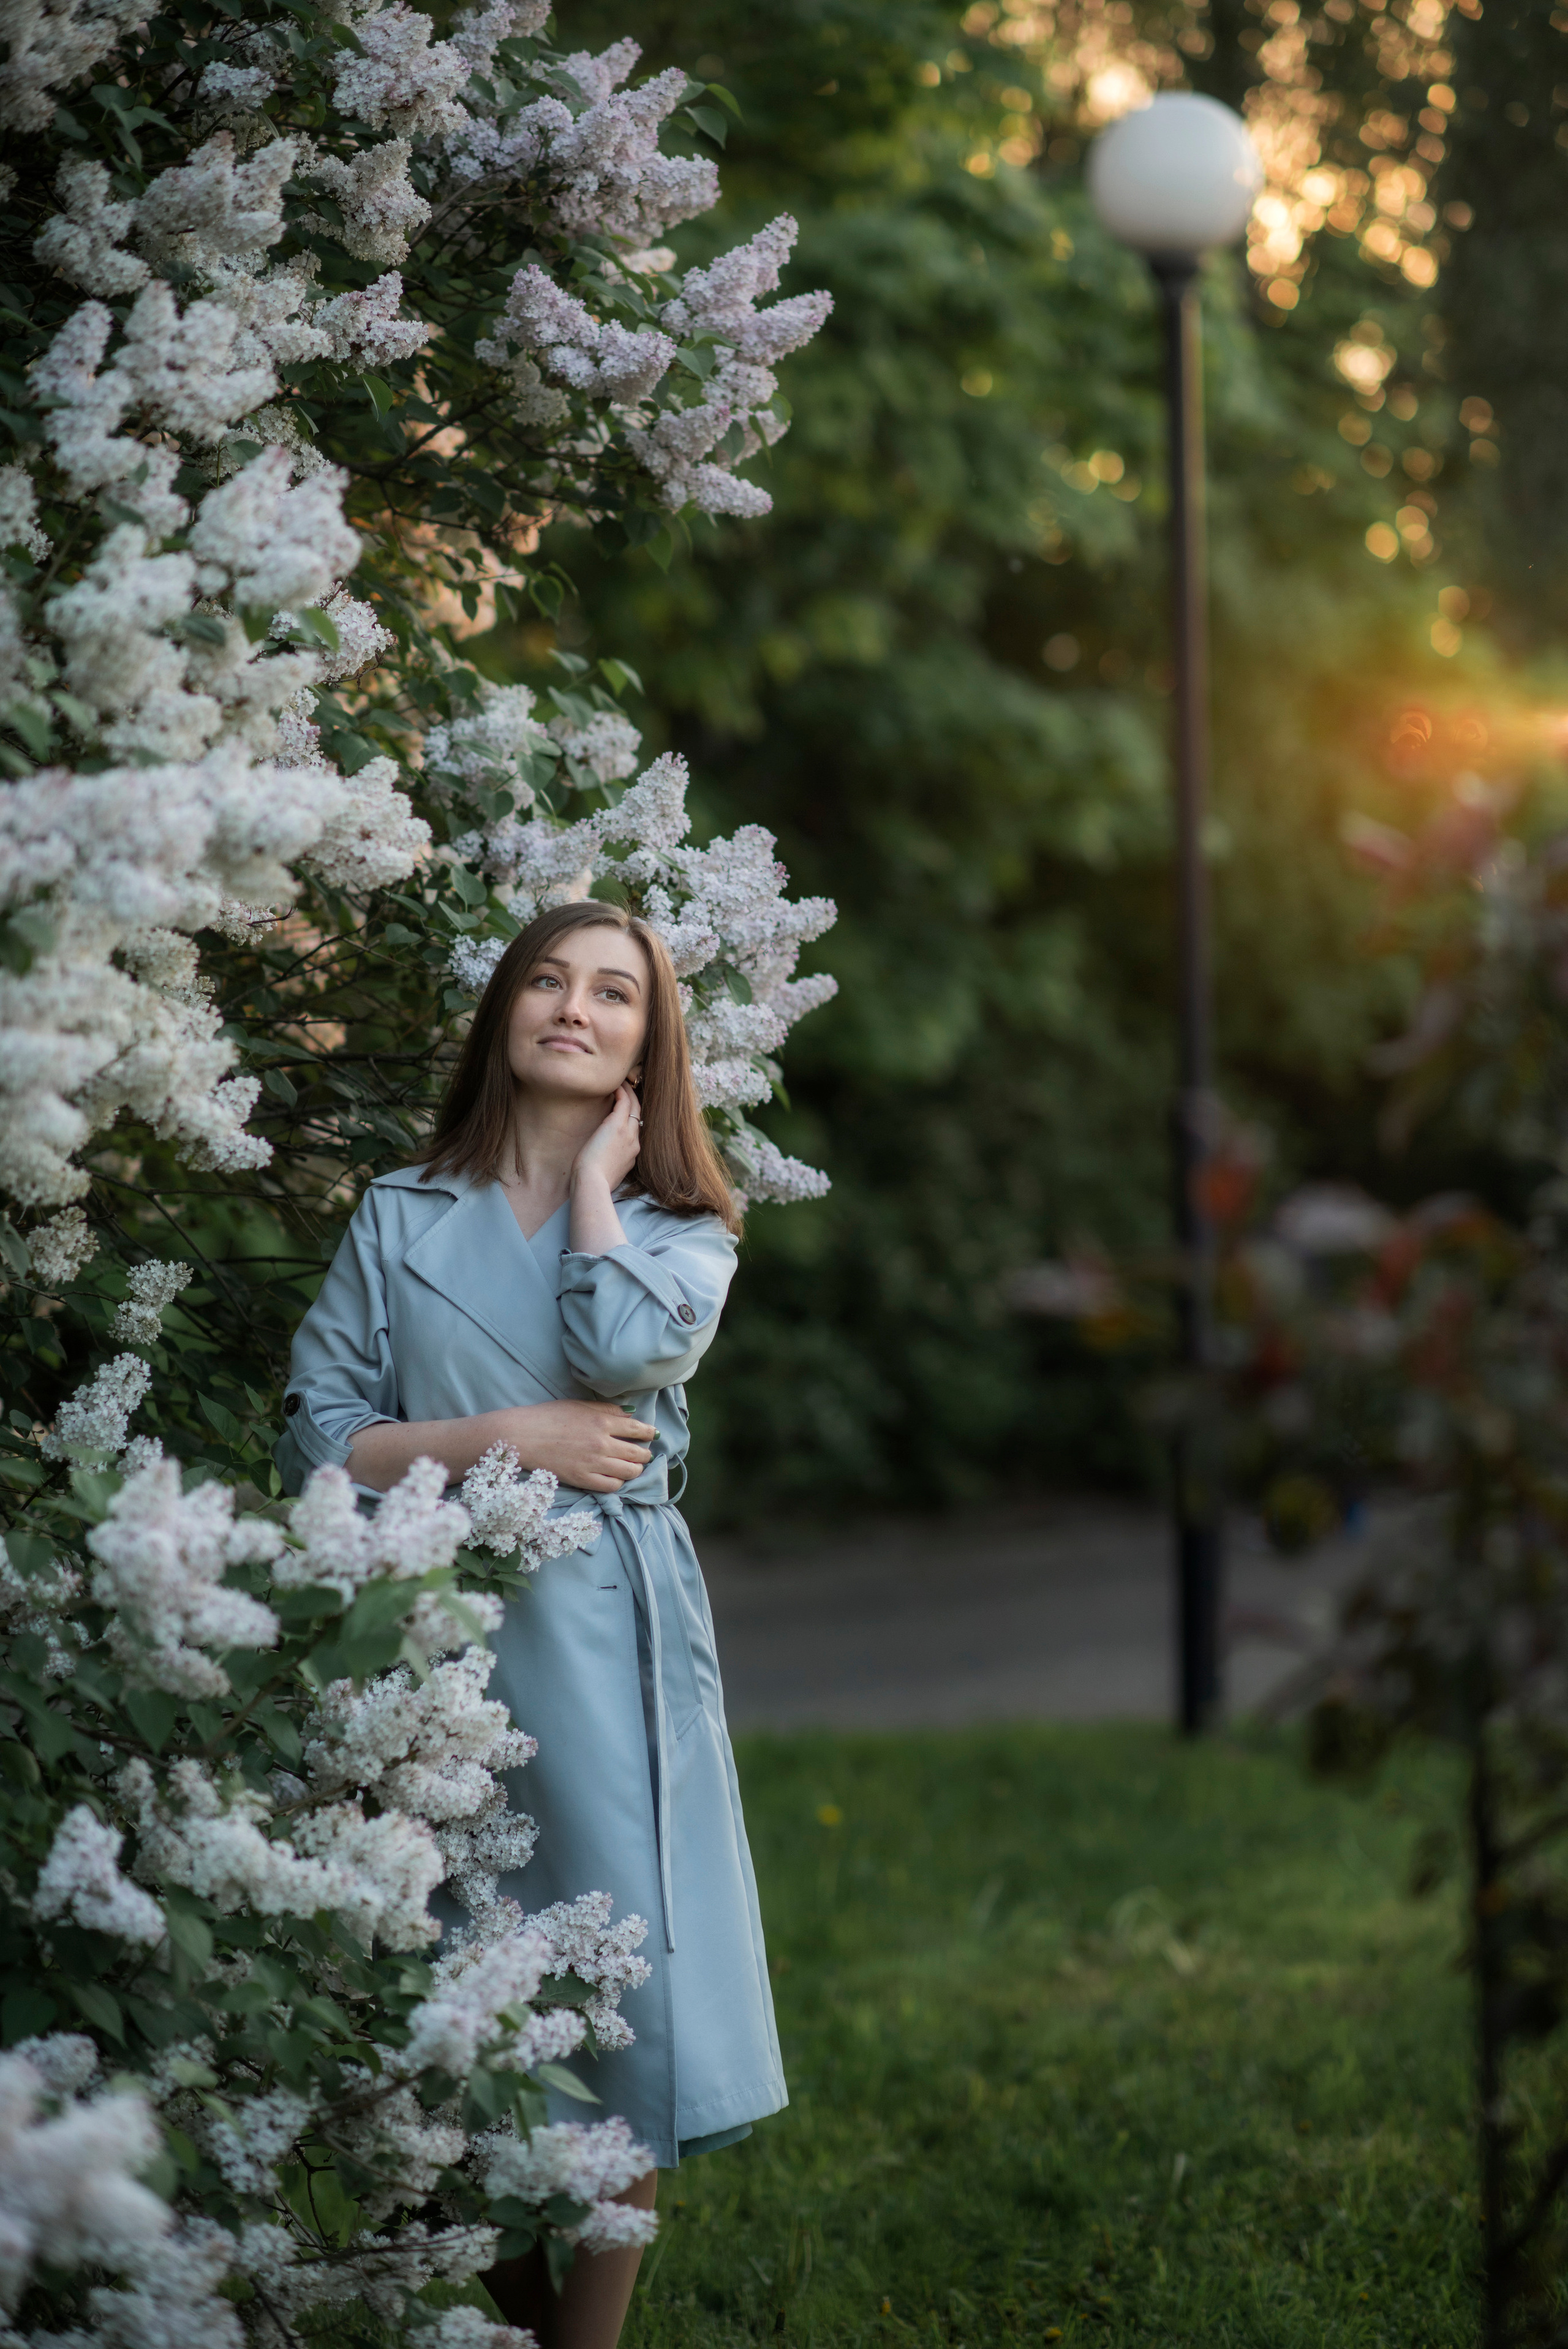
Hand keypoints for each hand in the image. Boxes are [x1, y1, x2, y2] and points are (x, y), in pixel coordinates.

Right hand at [495, 1399, 655, 1493]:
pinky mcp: (583, 1480)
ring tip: (633, 1467)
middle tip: (644, 1454)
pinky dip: (618, 1482)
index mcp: (602, 1421)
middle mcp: (602, 1443)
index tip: (652, 1435)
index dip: (649, 1433)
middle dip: (645, 1454)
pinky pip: (612, 1486)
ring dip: (636, 1470)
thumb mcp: (579, 1405)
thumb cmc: (549, 1416)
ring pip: (630, 1472)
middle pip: (638, 1453)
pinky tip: (615, 1477)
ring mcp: (593, 1463)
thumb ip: (607, 1410)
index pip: (637, 1429)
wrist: (523, 1436)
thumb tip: (630, 1414)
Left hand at [571, 1081, 642, 1199]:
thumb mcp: (607, 1172)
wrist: (592, 1183)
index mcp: (632, 1154)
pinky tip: (615, 1085)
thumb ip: (610, 1162)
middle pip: (638, 1116)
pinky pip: (624, 1102)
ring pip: (635, 1106)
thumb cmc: (592, 1181)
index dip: (631, 1118)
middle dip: (634, 1102)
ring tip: (622, 1083)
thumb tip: (601, 1157)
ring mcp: (628, 1133)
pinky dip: (622, 1092)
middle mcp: (635, 1142)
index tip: (624, 1109)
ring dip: (629, 1093)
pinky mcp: (617, 1125)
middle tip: (627, 1090)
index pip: (635, 1131)